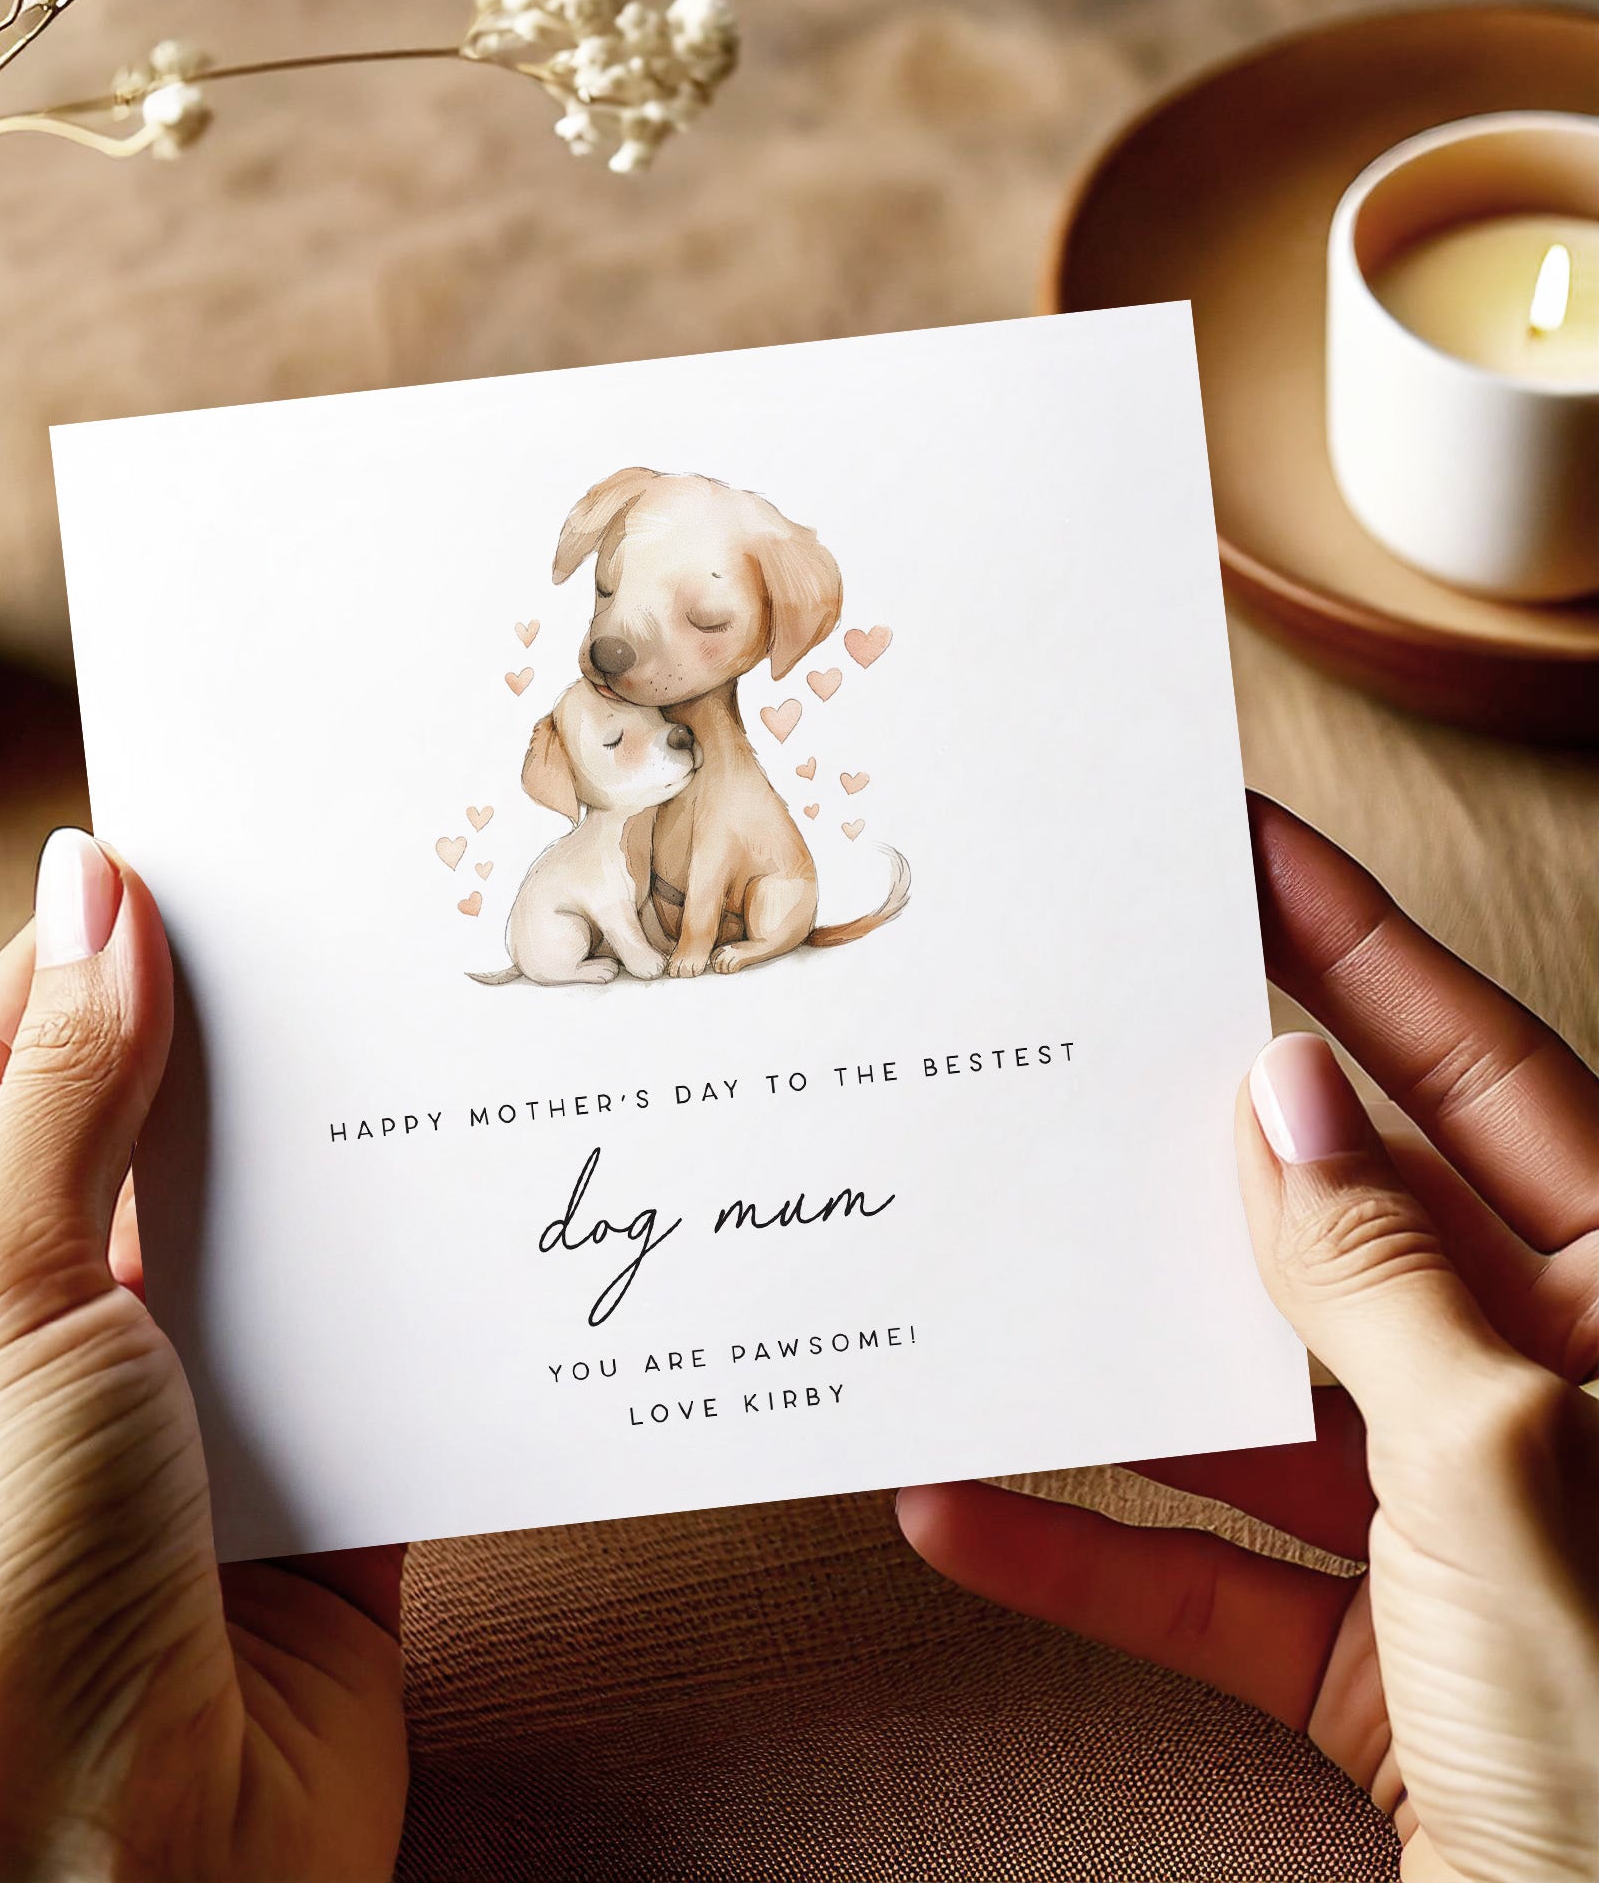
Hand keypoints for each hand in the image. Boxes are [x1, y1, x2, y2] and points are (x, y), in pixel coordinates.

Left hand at [0, 831, 407, 1882]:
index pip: (3, 1068)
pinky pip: (370, 1344)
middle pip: (147, 1142)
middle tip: (339, 934)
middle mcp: (38, 1347)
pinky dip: (416, 1283)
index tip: (197, 861)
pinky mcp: (310, 1485)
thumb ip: (68, 1090)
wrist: (134, 1875)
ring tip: (423, 1042)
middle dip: (236, 1050)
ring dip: (335, 1164)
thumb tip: (93, 892)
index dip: (92, 955)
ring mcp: (180, 1418)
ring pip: (271, 1236)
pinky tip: (470, 1200)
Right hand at [898, 797, 1598, 1882]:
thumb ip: (1384, 1279)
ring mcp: (1458, 1531)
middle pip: (1348, 1222)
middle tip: (1088, 1030)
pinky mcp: (1378, 1655)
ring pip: (1257, 1397)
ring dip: (1116, 1358)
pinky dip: (1085, 1548)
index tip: (1247, 848)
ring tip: (993, 1269)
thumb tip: (1292, 1101)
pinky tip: (964, 1511)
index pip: (1485, 1075)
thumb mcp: (1506, 1468)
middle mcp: (1545, 1400)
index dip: (1362, 949)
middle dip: (1208, 1140)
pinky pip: (1208, 1573)